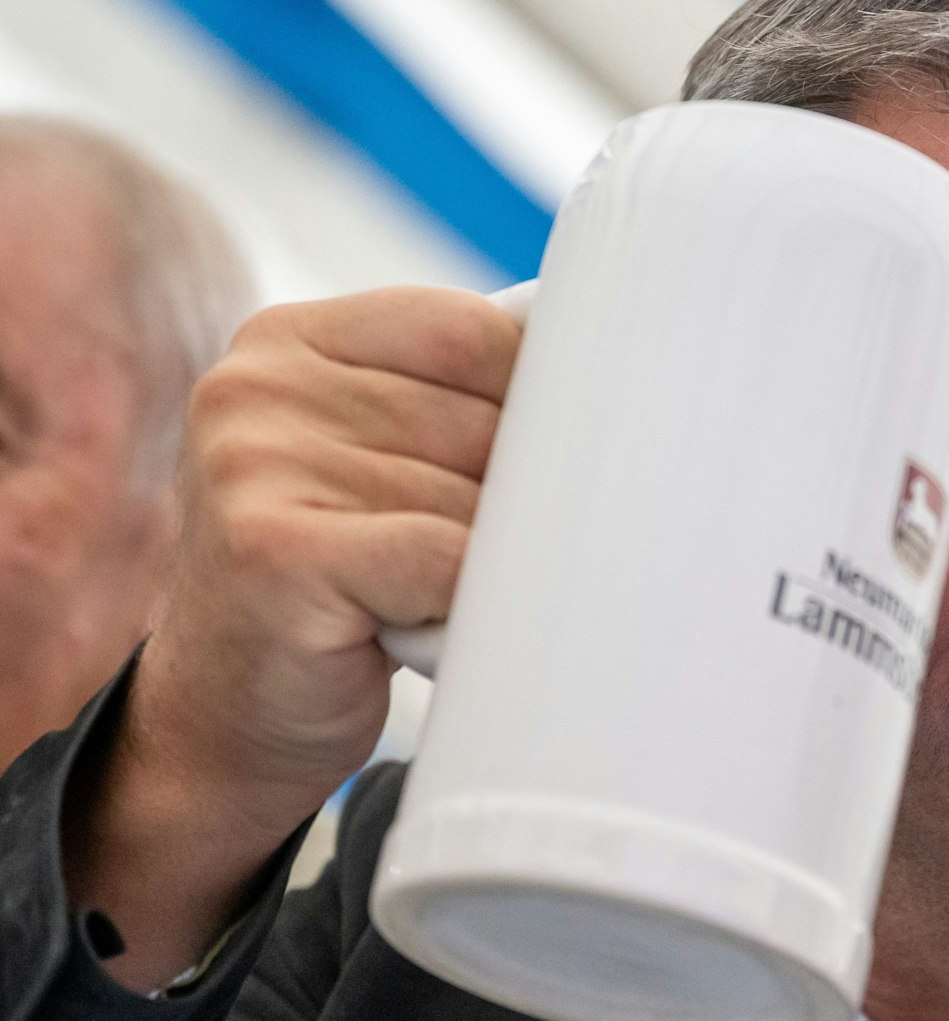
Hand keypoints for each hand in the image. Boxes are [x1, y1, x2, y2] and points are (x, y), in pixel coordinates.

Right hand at [65, 286, 520, 988]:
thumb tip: (616, 396)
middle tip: (479, 557)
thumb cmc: (339, 584)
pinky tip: (428, 624)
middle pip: (483, 420)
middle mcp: (260, 385)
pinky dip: (467, 603)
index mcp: (293, 340)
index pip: (476, 334)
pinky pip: (447, 560)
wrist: (229, 719)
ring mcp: (257, 462)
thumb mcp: (382, 462)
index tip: (552, 466)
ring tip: (434, 596)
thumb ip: (459, 408)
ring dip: (489, 563)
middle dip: (516, 501)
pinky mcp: (276, 548)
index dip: (540, 409)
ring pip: (473, 497)